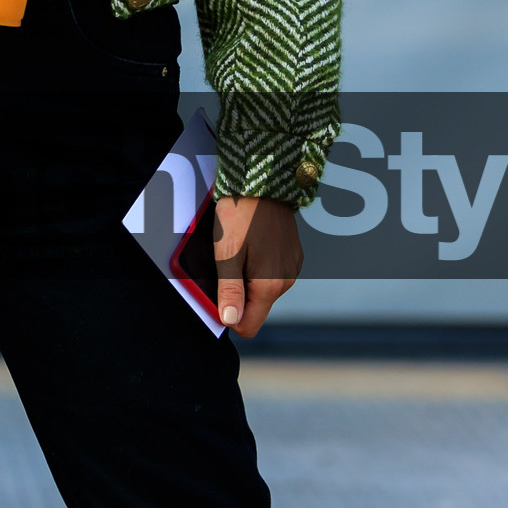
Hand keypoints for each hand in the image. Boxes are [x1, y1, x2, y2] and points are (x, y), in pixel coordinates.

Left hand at [213, 195, 302, 336]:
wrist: (264, 182)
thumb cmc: (242, 214)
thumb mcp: (227, 254)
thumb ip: (230, 290)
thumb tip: (230, 321)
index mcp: (271, 285)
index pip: (249, 326)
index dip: (228, 317)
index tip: (216, 295)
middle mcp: (286, 280)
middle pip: (255, 308)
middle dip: (236, 295)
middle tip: (224, 266)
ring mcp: (291, 268)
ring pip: (262, 291)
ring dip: (246, 279)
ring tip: (237, 251)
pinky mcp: (291, 256)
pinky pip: (271, 274)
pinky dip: (257, 266)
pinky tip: (250, 245)